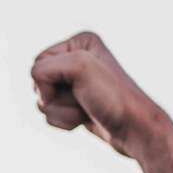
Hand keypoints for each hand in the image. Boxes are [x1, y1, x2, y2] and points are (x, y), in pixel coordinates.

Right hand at [31, 32, 166, 153]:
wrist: (135, 130)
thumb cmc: (113, 98)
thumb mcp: (79, 68)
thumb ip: (44, 69)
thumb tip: (38, 94)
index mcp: (80, 42)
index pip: (38, 63)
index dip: (49, 82)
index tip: (77, 87)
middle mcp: (78, 59)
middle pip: (38, 83)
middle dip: (55, 99)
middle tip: (83, 100)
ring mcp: (76, 83)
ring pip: (42, 101)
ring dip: (61, 113)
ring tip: (85, 111)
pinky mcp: (76, 103)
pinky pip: (51, 114)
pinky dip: (63, 121)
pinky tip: (83, 119)